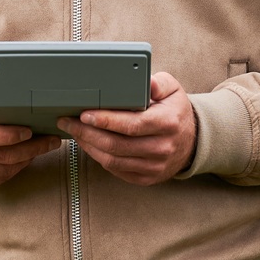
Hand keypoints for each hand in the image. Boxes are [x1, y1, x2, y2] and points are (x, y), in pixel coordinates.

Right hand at [0, 87, 61, 191]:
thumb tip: (25, 100)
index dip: (11, 136)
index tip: (29, 131)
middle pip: (0, 156)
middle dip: (31, 149)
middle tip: (50, 141)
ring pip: (3, 170)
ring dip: (26, 160)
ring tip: (40, 148)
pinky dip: (15, 170)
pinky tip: (24, 159)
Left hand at [59, 72, 196, 185]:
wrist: (191, 142)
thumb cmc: (175, 112)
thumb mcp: (173, 90)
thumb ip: (159, 82)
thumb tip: (146, 82)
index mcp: (167, 123)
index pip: (131, 124)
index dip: (105, 120)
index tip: (84, 114)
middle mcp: (162, 148)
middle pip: (116, 145)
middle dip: (87, 133)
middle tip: (67, 121)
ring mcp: (154, 166)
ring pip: (112, 160)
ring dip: (89, 146)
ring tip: (74, 132)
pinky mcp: (146, 178)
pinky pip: (116, 170)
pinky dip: (98, 157)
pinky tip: (88, 144)